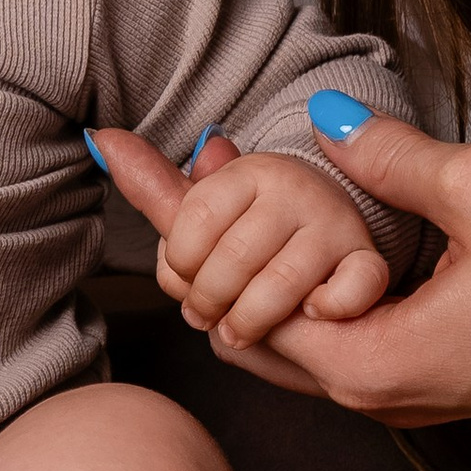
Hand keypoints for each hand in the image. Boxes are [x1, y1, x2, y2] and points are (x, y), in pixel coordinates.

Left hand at [96, 109, 470, 421]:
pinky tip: (305, 220)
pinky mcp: (443, 371)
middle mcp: (381, 392)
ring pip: (290, 334)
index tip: (122, 151)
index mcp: (373, 364)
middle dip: (198, 242)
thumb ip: (388, 158)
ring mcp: (412, 387)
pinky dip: (305, 275)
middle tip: (171, 153)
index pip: (231, 297)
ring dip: (252, 259)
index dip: (175, 215)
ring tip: (225, 171)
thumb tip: (318, 124)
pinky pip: (339, 331)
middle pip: (244, 324)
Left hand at [150, 141, 390, 348]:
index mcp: (250, 171)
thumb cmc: (257, 225)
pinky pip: (354, 287)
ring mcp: (335, 225)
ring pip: (281, 284)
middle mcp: (296, 189)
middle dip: (209, 299)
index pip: (194, 221)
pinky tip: (311, 314)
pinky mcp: (369, 261)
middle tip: (205, 315)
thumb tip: (100, 140)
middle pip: (233, 257)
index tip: (181, 276)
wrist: (330, 229)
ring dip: (251, 320)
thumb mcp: (210, 205)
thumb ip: (157, 186)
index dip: (178, 262)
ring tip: (238, 330)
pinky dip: (329, 308)